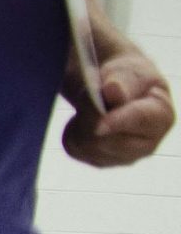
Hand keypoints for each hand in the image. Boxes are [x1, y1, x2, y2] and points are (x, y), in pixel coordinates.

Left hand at [65, 46, 173, 168]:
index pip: (139, 121)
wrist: (116, 89)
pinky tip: (84, 121)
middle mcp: (148, 144)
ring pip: (89, 147)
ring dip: (80, 124)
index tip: (98, 125)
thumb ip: (124, 82)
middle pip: (109, 141)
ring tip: (89, 107)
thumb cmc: (128, 78)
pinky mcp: (103, 161)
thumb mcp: (130, 72)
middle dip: (91, 117)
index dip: (116, 122)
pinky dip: (73, 134)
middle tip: (88, 96)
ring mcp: (125, 156)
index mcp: (161, 117)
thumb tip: (113, 90)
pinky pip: (76, 151)